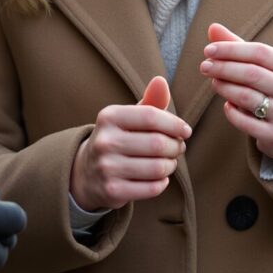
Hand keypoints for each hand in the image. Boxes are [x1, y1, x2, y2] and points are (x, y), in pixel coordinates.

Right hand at [70, 76, 191, 210]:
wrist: (86, 172)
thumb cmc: (118, 138)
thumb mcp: (128, 118)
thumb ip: (149, 101)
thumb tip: (161, 81)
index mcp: (109, 117)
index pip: (152, 116)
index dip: (175, 124)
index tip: (185, 131)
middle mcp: (105, 141)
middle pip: (158, 144)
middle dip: (176, 147)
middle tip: (178, 148)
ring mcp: (107, 168)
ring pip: (157, 168)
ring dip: (171, 165)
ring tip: (169, 162)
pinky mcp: (112, 191)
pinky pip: (152, 188)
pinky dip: (162, 183)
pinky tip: (159, 177)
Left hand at [200, 24, 272, 168]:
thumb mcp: (264, 66)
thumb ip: (238, 46)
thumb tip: (212, 27)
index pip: (260, 52)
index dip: (231, 49)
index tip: (209, 50)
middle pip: (252, 74)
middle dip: (223, 68)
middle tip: (205, 66)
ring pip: (246, 97)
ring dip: (224, 87)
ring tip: (214, 82)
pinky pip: (244, 122)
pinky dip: (230, 111)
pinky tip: (226, 104)